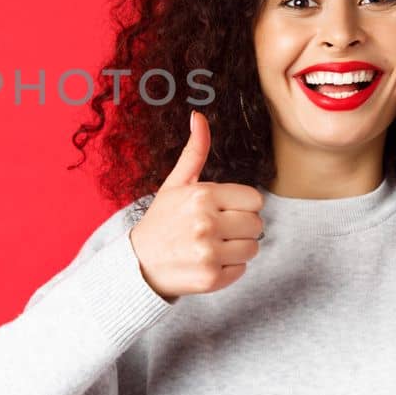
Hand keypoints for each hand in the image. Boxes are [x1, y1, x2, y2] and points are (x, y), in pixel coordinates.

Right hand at [128, 110, 265, 301]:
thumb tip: (199, 116)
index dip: (240, 206)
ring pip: (252, 248)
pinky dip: (228, 269)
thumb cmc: (162, 221)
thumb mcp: (175, 184)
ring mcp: (208, 252)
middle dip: (240, 228)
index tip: (221, 211)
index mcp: (202, 195)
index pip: (254, 200)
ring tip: (212, 247)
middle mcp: (206, 223)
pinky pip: (242, 270)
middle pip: (257, 225)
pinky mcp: (211, 278)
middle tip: (215, 231)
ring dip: (236, 249)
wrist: (138, 263)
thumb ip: (195, 152)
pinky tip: (207, 263)